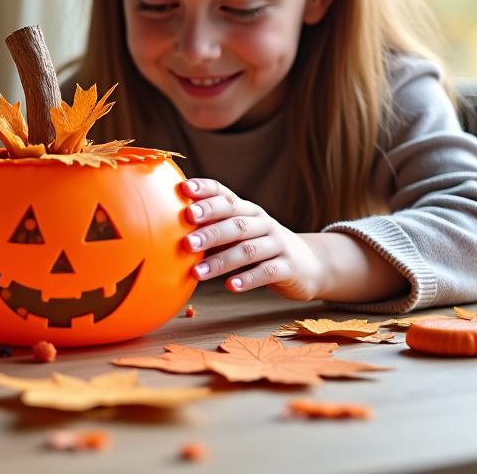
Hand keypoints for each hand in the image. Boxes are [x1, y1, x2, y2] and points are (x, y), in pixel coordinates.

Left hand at [181, 179, 326, 299]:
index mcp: (246, 210)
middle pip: (235, 222)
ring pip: (248, 250)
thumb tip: (167, 225)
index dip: (205, 191)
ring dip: (221, 261)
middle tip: (185, 241)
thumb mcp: (239, 233)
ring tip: (197, 273)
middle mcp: (262, 222)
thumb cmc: (260, 246)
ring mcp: (277, 243)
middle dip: (209, 231)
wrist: (309, 264)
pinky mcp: (288, 267)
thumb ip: (212, 227)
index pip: (225, 194)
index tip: (183, 190)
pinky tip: (231, 286)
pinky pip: (267, 272)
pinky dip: (248, 279)